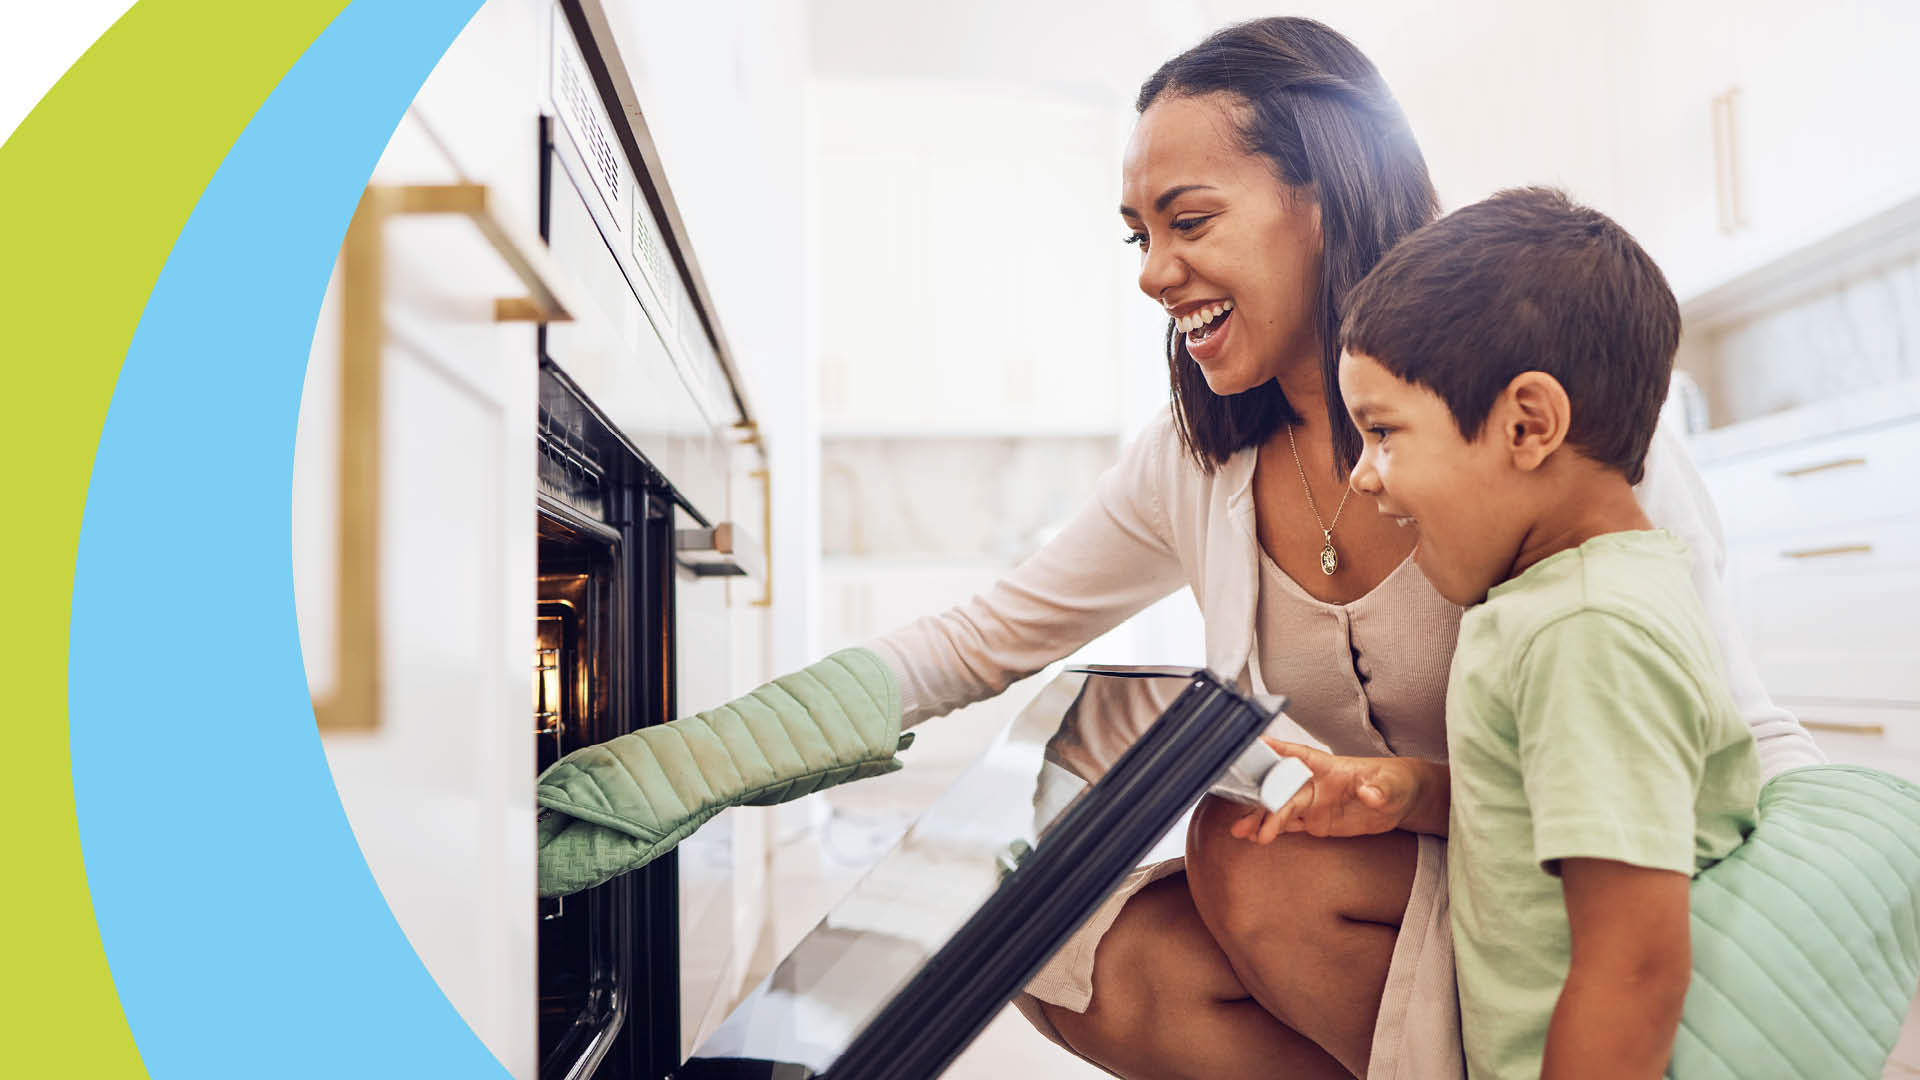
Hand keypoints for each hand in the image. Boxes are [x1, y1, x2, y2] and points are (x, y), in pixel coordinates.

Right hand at [1229, 739, 1424, 842]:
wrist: (1398, 802)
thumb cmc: (1394, 783)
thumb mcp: (1391, 785)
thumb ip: (1378, 789)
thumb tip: (1370, 794)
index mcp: (1329, 766)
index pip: (1299, 755)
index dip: (1278, 750)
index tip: (1256, 745)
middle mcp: (1314, 783)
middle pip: (1283, 790)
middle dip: (1264, 804)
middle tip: (1250, 822)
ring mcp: (1312, 802)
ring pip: (1280, 808)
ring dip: (1260, 818)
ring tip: (1242, 832)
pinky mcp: (1314, 820)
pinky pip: (1288, 825)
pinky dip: (1272, 830)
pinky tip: (1254, 836)